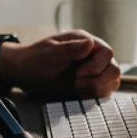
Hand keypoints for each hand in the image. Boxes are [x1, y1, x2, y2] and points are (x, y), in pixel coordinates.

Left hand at [0, 30, 119, 99]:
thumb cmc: (33, 59)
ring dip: (97, 89)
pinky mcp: (88, 84)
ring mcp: (92, 71)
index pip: (107, 53)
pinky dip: (95, 95)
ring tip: (77, 88)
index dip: (97, 66)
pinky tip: (80, 93)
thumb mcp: (49, 53)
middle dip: (98, 80)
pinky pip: (104, 91)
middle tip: (77, 83)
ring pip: (112, 81)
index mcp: (84, 42)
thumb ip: (70, 49)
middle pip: (114, 69)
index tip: (78, 73)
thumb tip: (90, 43)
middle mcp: (91, 55)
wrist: (23, 74)